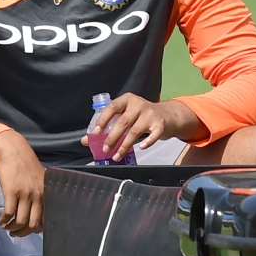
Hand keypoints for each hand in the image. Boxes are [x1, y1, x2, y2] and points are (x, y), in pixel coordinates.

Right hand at [0, 131, 44, 235]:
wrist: (13, 151)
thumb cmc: (25, 165)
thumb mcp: (39, 179)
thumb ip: (41, 194)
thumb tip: (37, 213)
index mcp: (46, 193)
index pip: (45, 219)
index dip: (36, 229)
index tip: (28, 231)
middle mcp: (38, 195)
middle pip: (33, 224)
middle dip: (23, 233)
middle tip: (16, 233)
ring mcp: (25, 194)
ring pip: (20, 222)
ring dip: (12, 229)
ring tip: (7, 227)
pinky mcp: (12, 192)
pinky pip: (8, 213)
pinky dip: (4, 221)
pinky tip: (1, 220)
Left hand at [80, 95, 208, 162]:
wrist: (168, 115)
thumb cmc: (142, 116)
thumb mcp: (125, 116)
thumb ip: (108, 126)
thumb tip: (87, 140)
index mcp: (127, 100)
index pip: (112, 108)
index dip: (102, 120)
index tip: (95, 133)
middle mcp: (138, 104)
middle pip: (123, 122)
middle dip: (112, 137)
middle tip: (105, 149)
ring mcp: (150, 114)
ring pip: (135, 131)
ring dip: (124, 145)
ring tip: (116, 155)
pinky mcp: (161, 124)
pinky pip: (154, 134)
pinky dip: (147, 141)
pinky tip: (141, 148)